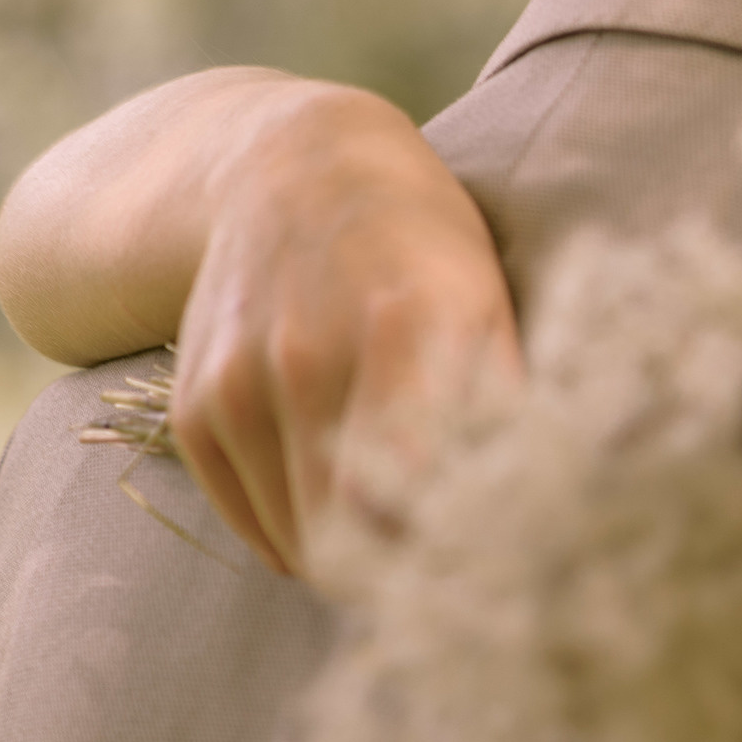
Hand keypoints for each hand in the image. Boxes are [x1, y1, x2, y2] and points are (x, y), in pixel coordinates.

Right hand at [169, 88, 520, 578]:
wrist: (290, 169)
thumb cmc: (420, 239)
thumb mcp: (487, 300)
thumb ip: (503, 398)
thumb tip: (544, 504)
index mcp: (405, 331)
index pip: (420, 499)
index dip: (456, 552)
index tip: (496, 564)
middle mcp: (309, 363)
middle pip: (354, 539)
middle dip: (410, 572)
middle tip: (458, 569)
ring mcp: (241, 387)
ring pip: (301, 544)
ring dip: (355, 558)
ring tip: (406, 532)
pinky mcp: (197, 409)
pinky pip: (252, 524)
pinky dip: (301, 535)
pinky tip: (345, 503)